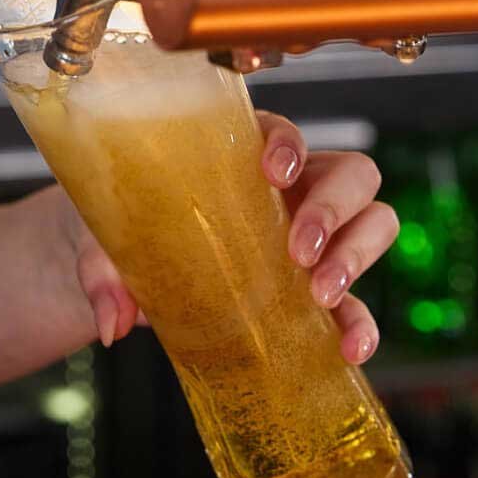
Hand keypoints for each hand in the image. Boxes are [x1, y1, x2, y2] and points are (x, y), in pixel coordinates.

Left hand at [72, 112, 396, 364]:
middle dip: (334, 206)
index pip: (281, 129)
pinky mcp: (319, 289)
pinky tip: (347, 347)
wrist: (133, 280)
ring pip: (375, 221)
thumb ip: (103, 274)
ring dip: (357, 254)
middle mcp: (289, 187)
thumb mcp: (102, 244)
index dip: (287, 144)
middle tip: (297, 249)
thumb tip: (113, 322)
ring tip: (318, 293)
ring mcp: (313, 236)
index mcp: (237, 155)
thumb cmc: (126, 235)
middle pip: (350, 172)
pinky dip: (363, 324)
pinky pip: (361, 302)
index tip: (272, 172)